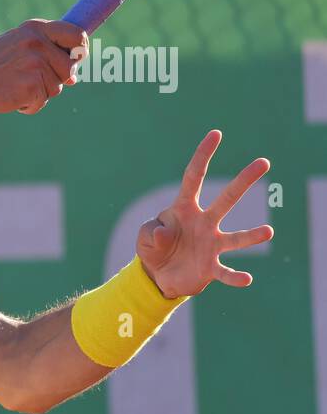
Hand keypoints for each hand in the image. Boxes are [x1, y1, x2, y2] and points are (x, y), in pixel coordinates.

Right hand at [0, 18, 87, 115]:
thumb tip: (73, 78)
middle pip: (69, 67)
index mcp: (35, 28)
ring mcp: (36, 63)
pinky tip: (13, 97)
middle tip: (29, 79)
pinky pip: (43, 101)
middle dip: (55, 78)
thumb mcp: (16, 47)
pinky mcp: (33, 85)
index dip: (80, 49)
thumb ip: (45, 53)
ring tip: (16, 86)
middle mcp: (38, 42)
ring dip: (40, 93)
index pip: (76, 34)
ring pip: (57, 87)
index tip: (75, 58)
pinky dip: (30, 106)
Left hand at [136, 130, 273, 298]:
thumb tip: (165, 234)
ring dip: (251, 236)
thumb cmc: (154, 247)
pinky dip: (235, 276)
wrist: (158, 275)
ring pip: (235, 237)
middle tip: (263, 162)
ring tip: (268, 232)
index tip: (216, 134)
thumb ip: (151, 232)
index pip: (193, 177)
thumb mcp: (145, 237)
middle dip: (243, 181)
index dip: (203, 156)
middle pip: (226, 199)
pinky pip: (225, 271)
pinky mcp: (210, 267)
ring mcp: (211, 244)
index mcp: (184, 209)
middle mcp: (204, 222)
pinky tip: (246, 279)